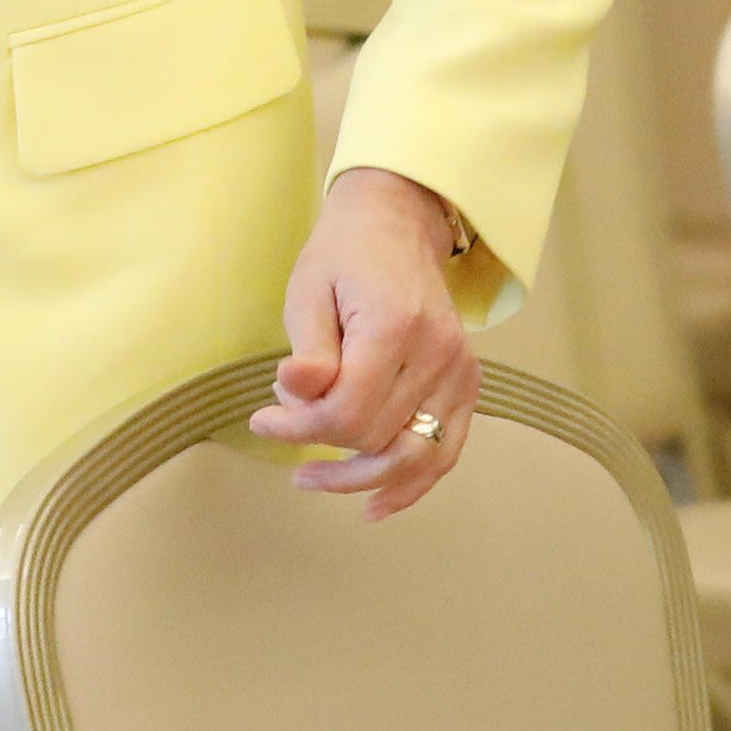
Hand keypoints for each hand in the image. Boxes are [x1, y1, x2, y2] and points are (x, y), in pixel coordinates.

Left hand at [249, 166, 479, 518]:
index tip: (263, 420)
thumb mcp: (307, 290)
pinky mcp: (467, 383)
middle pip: (377, 436)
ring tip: (311, 478)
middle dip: (320, 444)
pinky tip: (376, 505)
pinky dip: (412, 484)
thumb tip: (294, 392)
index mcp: (395, 325)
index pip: (347, 411)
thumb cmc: (343, 256)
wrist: (396, 225)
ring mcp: (460, 371)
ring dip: (360, 478)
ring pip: (413, 456)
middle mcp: (438, 353)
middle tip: (279, 426)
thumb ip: (307, 348)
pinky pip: (445, 451)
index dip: (299, 428)